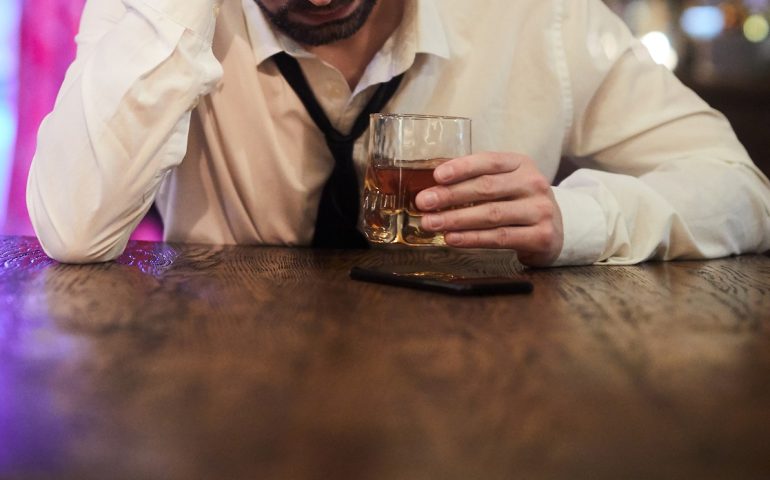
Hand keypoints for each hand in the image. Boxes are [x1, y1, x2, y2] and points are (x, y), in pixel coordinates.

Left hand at [414, 152, 563, 266]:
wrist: (557, 229)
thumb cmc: (519, 203)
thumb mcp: (506, 183)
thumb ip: (477, 179)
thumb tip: (433, 186)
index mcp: (521, 164)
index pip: (489, 161)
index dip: (462, 167)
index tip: (437, 176)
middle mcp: (534, 184)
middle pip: (486, 188)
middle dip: (450, 196)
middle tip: (424, 202)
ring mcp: (540, 210)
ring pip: (491, 214)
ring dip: (456, 219)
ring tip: (431, 223)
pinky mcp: (541, 236)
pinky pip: (500, 238)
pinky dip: (472, 239)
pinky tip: (452, 238)